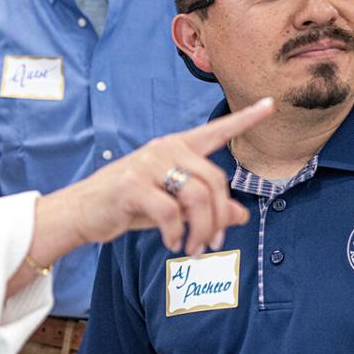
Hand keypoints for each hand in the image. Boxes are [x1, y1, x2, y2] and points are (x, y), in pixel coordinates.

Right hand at [36, 97, 274, 261]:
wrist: (82, 212)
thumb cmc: (129, 206)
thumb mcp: (173, 206)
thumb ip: (205, 207)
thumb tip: (241, 214)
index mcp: (177, 147)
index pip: (216, 131)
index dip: (246, 119)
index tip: (271, 104)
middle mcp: (165, 148)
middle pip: (215, 180)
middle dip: (219, 218)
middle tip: (214, 244)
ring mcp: (148, 164)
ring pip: (197, 197)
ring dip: (202, 231)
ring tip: (194, 249)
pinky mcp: (133, 184)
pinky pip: (171, 212)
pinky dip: (175, 234)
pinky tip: (171, 244)